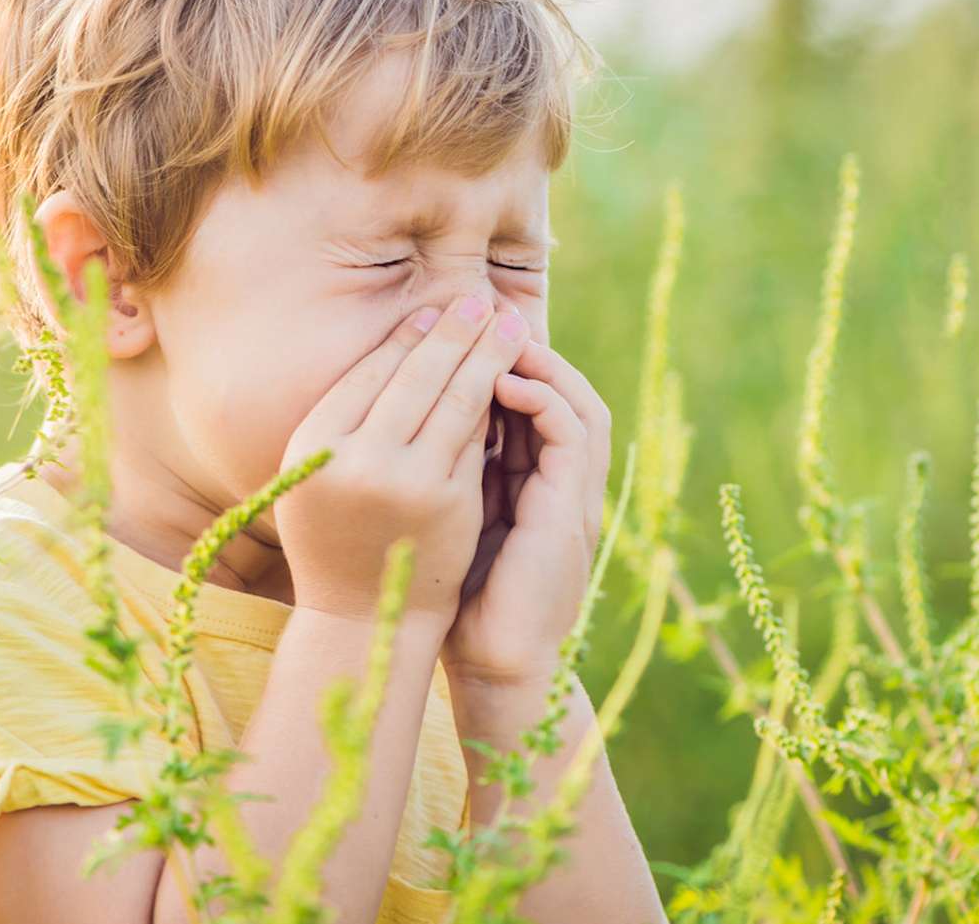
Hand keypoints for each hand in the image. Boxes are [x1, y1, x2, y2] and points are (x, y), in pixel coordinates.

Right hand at [274, 294, 528, 623]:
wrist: (361, 619)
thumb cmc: (336, 537)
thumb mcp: (317, 475)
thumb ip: (346, 421)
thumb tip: (401, 343)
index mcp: (311, 444)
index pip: (369, 373)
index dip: (406, 337)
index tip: (432, 310)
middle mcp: (354, 458)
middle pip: (415, 376)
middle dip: (453, 331)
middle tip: (479, 299)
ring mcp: (405, 481)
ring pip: (455, 400)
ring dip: (485, 355)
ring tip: (506, 324)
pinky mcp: (448, 502)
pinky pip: (476, 438)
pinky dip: (495, 402)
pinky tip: (510, 376)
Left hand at [443, 339, 611, 685]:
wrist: (493, 666)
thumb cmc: (459, 600)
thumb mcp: (450, 520)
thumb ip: (446, 474)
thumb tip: (400, 422)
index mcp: (536, 485)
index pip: (534, 402)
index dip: (503, 363)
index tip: (458, 332)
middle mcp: (563, 485)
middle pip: (564, 391)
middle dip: (525, 349)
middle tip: (481, 314)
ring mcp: (575, 497)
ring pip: (579, 403)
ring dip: (541, 364)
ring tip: (494, 336)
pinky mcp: (573, 511)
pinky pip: (573, 435)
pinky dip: (543, 400)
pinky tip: (501, 383)